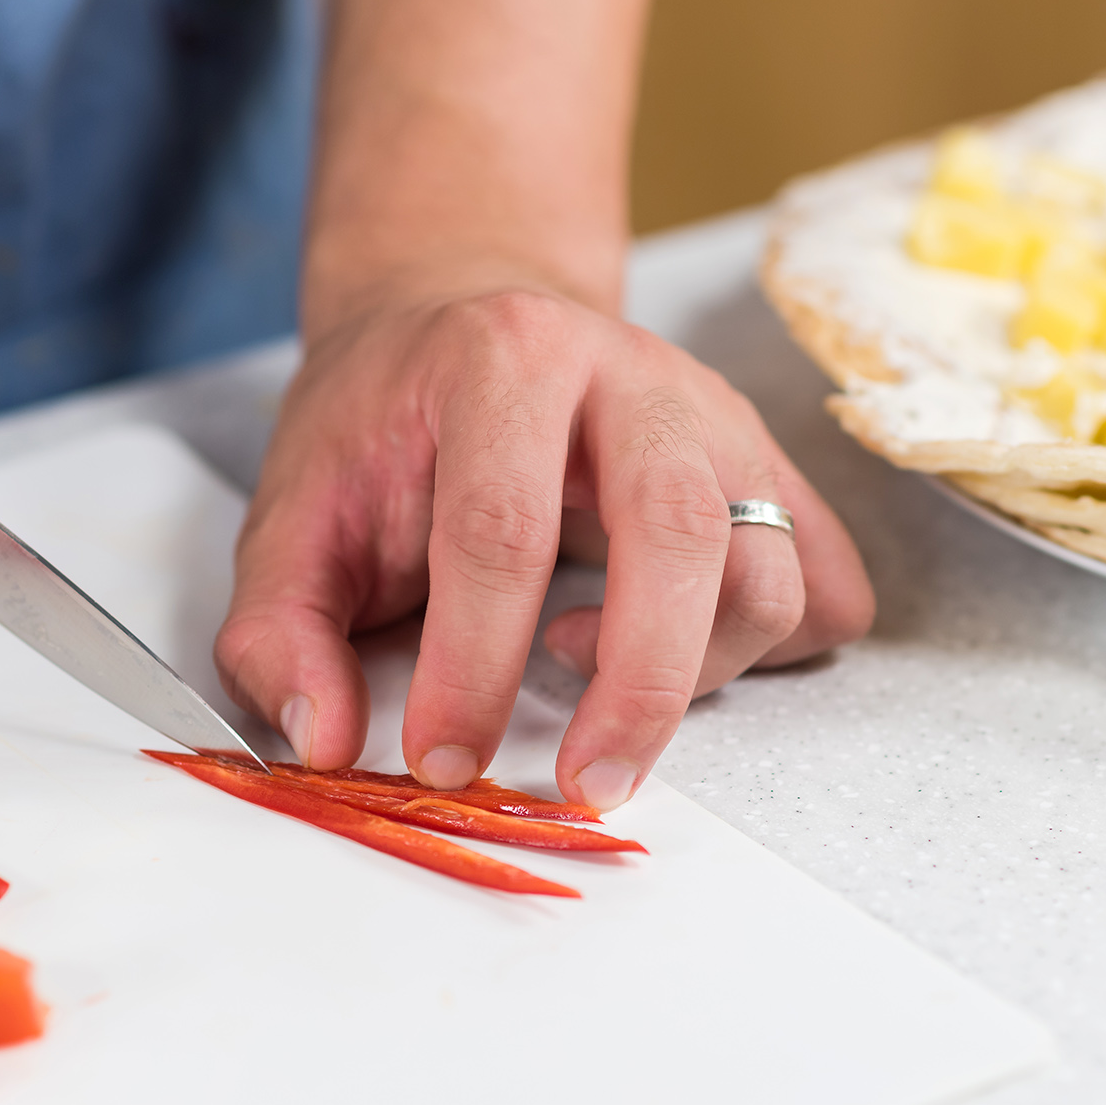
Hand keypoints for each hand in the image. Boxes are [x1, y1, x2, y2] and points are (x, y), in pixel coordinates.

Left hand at [215, 283, 873, 808]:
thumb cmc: (388, 427)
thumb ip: (280, 632)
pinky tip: (684, 651)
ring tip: (580, 659)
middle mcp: (634, 376)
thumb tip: (326, 739)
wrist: (469, 319)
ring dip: (696, 664)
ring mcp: (719, 419)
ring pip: (766, 565)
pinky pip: (825, 581)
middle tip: (587, 786)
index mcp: (504, 363)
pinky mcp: (769, 468)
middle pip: (680, 530)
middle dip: (638, 686)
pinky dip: (776, 648)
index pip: (502, 526)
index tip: (444, 759)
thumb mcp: (293, 514)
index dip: (473, 664)